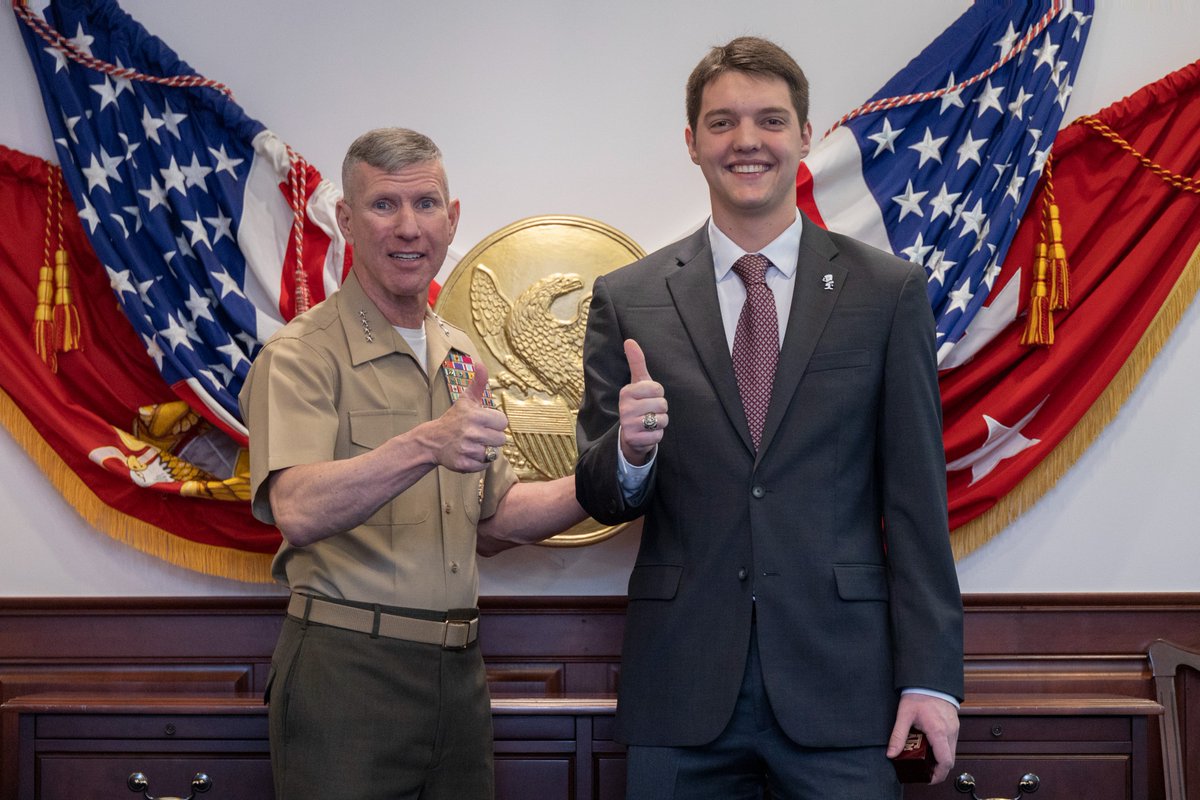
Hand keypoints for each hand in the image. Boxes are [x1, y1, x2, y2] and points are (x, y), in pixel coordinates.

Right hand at [428, 362, 508, 472]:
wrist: (433, 440)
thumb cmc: (454, 419)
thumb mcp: (466, 400)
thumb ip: (477, 383)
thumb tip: (481, 363)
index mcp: (476, 416)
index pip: (503, 423)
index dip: (495, 423)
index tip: (485, 422)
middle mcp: (472, 433)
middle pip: (501, 440)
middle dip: (492, 437)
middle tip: (478, 434)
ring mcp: (467, 449)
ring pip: (492, 453)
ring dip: (485, 450)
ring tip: (473, 444)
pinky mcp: (464, 464)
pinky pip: (483, 465)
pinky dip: (478, 462)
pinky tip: (468, 453)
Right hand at [618, 339, 666, 465]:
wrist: (631, 433)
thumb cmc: (638, 403)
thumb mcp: (638, 382)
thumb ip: (637, 362)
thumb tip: (629, 340)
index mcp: (626, 392)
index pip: (657, 388)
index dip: (658, 393)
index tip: (648, 396)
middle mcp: (624, 408)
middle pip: (662, 404)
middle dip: (661, 408)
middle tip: (650, 410)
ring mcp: (628, 424)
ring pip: (662, 420)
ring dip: (660, 422)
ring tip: (649, 421)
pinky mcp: (635, 439)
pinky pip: (659, 435)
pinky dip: (657, 434)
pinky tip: (648, 432)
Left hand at [887, 693, 958, 784]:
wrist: (930, 680)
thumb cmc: (918, 695)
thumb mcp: (904, 715)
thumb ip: (898, 735)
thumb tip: (891, 753)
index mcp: (938, 731)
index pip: (945, 761)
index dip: (938, 775)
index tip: (928, 779)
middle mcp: (950, 732)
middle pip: (950, 760)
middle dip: (938, 770)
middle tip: (924, 772)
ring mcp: (954, 729)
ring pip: (952, 753)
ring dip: (941, 760)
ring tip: (925, 759)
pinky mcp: (954, 726)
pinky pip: (951, 744)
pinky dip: (943, 751)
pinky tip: (930, 748)